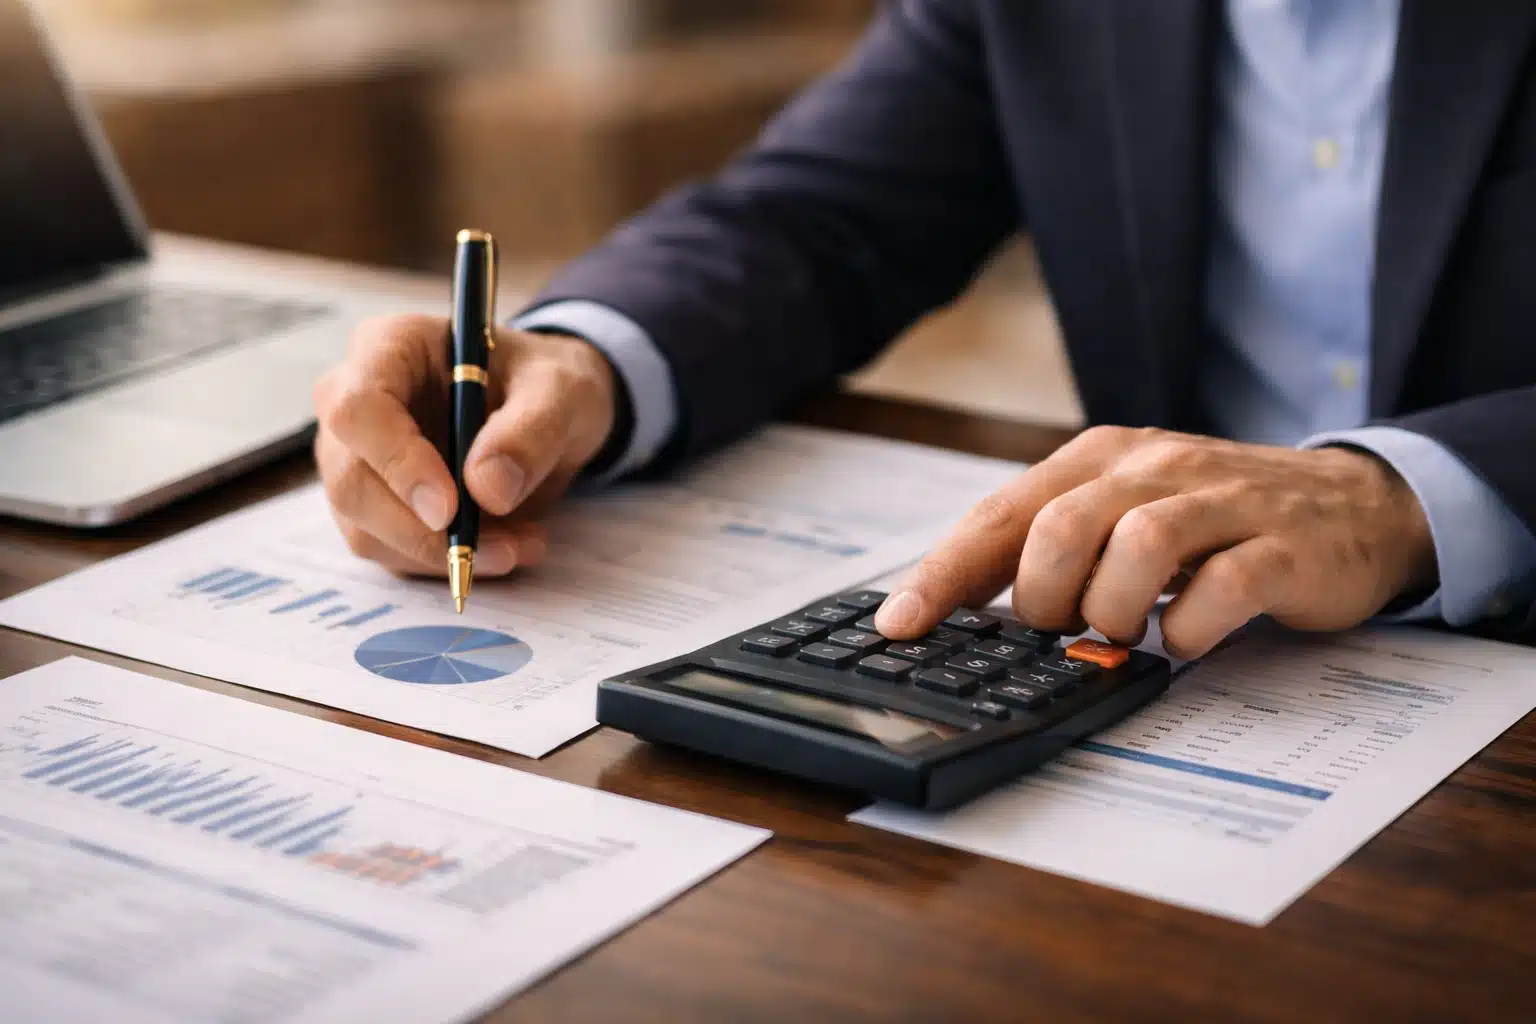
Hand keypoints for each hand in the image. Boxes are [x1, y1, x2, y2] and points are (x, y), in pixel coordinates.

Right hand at [313, 314, 617, 576]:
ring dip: (441, 554)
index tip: (450, 509)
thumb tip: (487, 490)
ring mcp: (357, 457)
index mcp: (390, 348)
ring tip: (521, 545)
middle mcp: (355, 401)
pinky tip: (504, 548)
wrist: (551, 410)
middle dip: (422, 530)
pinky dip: (444, 562)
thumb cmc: (547, 383)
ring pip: (365, 528)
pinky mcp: (374, 505)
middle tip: (501, 548)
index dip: (396, 463)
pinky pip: (389, 551)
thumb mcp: (563, 391)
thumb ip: (531, 431)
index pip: (358, 409)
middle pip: (350, 480)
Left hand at [874, 427, 1436, 658]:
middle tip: (1062, 629)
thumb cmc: (1213, 519)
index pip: (1002, 514)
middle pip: (1061, 529)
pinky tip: (1186, 639)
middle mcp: (1155, 467)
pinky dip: (1190, 629)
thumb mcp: (1122, 512)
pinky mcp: (1280, 546)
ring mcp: (1222, 502)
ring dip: (1113, 612)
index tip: (901, 626)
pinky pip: (1222, 588)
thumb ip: (1052, 544)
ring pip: (1138, 547)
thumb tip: (963, 605)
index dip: (945, 573)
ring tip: (1124, 632)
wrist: (1352, 504)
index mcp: (1101, 458)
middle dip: (1044, 599)